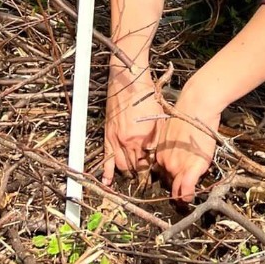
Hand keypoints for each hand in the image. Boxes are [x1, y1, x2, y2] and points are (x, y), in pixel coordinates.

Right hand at [103, 61, 160, 184]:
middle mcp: (129, 142)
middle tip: (145, 178)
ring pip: (122, 166)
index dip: (152, 171)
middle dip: (141, 175)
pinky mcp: (108, 136)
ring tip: (133, 176)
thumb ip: (157, 139)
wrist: (129, 82)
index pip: (148, 164)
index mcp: (143, 138)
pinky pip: (106, 158)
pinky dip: (107, 171)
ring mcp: (116, 140)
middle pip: (135, 168)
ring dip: (128, 173)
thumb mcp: (158, 118)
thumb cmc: (146, 96)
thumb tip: (157, 154)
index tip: (156, 174)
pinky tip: (107, 181)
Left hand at [155, 84, 220, 202]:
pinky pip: (186, 190)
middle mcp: (165, 162)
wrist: (197, 106)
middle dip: (176, 186)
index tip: (177, 179)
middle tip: (185, 187)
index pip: (163, 173)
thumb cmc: (188, 114)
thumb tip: (177, 150)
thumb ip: (171, 146)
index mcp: (159, 153)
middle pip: (169, 182)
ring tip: (187, 199)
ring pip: (177, 189)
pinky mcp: (191, 168)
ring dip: (182, 195)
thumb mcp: (172, 132)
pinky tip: (190, 199)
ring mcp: (177, 166)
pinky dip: (187, 196)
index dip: (171, 177)